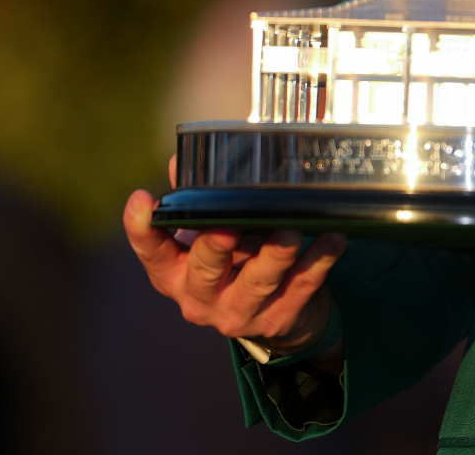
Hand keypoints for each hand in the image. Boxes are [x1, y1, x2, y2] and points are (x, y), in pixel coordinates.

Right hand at [123, 163, 346, 359]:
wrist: (274, 314)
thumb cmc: (234, 261)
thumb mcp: (209, 235)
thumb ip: (198, 199)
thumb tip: (184, 158)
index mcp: (174, 273)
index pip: (151, 252)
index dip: (140, 228)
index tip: (142, 199)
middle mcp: (200, 297)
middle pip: (203, 272)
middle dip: (214, 249)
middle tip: (227, 228)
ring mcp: (241, 312)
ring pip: (257, 282)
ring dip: (275, 255)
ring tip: (289, 231)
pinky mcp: (280, 317)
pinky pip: (303, 285)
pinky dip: (319, 261)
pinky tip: (333, 239)